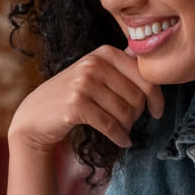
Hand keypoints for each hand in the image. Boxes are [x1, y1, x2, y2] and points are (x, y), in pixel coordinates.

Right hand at [8, 45, 163, 153]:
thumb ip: (121, 65)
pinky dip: (120, 137)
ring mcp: (84, 83)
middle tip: (131, 123)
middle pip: (137, 96)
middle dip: (138, 115)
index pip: (145, 75)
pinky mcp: (76, 105)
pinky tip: (122, 141)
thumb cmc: (72, 96)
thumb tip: (151, 55)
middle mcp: (94, 64)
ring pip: (125, 112)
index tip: (158, 111)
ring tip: (123, 131)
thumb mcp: (95, 73)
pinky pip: (110, 125)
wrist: (36, 115)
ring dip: (128, 127)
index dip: (156, 97)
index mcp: (105, 53)